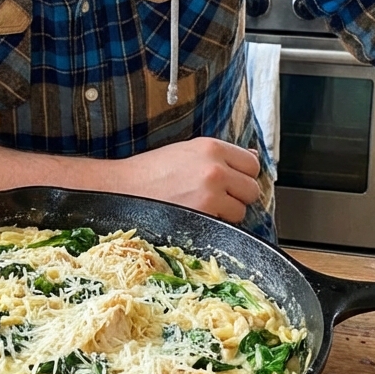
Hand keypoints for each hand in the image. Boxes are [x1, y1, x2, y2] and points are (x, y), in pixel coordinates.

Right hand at [111, 137, 260, 221]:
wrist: (121, 189)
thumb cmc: (150, 172)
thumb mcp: (186, 151)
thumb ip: (220, 155)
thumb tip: (252, 156)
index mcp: (210, 147)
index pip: (252, 163)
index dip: (244, 174)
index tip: (234, 180)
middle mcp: (214, 168)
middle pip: (252, 188)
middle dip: (238, 196)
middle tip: (218, 197)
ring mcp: (210, 194)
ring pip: (241, 211)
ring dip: (227, 214)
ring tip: (203, 208)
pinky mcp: (204, 217)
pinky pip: (226, 226)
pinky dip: (215, 226)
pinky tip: (196, 217)